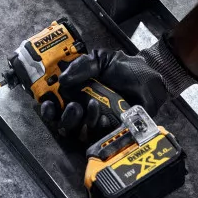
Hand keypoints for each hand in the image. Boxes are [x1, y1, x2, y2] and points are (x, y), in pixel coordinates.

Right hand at [39, 49, 168, 141]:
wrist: (149, 76)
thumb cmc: (123, 68)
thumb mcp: (100, 60)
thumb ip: (81, 66)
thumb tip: (63, 80)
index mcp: (76, 94)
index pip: (55, 108)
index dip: (48, 110)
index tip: (48, 105)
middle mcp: (84, 111)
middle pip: (64, 125)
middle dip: (66, 118)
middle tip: (75, 106)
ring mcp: (99, 123)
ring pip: (81, 133)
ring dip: (83, 122)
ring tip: (94, 106)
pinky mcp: (114, 131)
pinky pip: (102, 138)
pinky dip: (99, 130)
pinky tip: (104, 118)